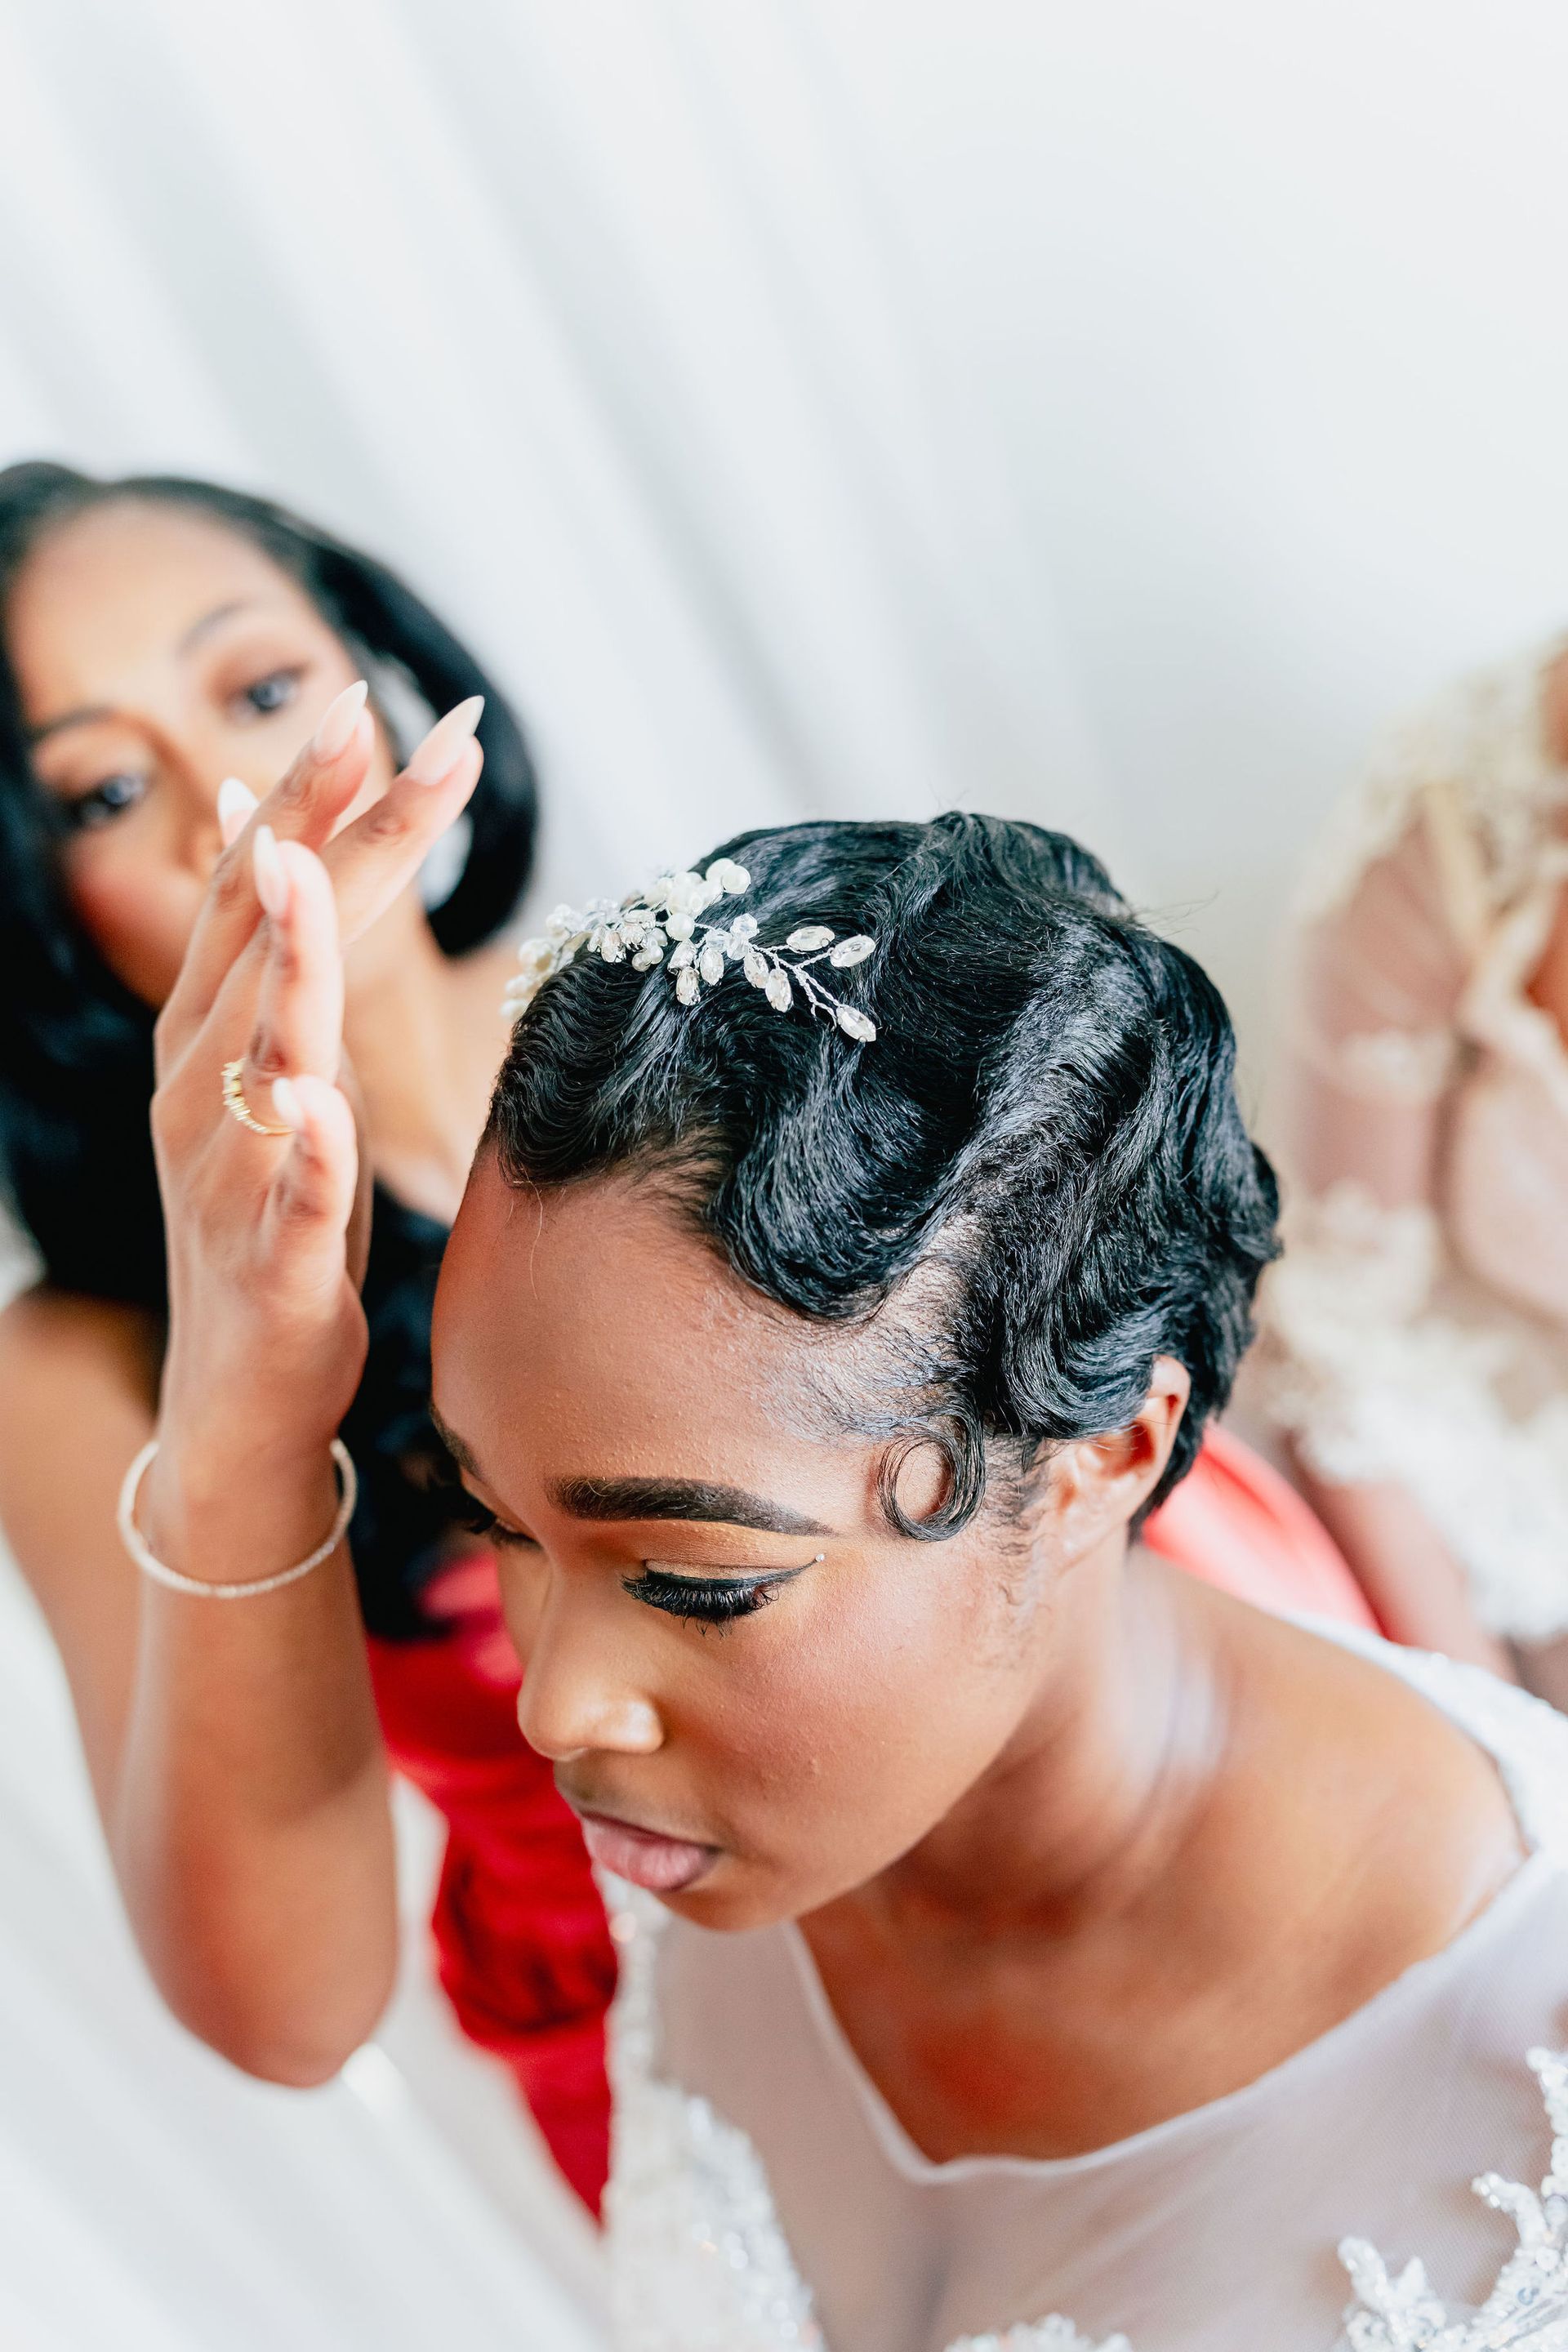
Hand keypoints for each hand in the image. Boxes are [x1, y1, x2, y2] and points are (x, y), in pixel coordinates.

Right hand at [149, 685, 484, 1481]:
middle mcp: (200, 1085)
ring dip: (287, 964)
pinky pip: (289, 1201)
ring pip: (257, 1053)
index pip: (264, 888)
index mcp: (210, 1033)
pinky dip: (306, 1153)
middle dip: (323, 830)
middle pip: (263, 938)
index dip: (318, 794)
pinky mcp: (268, 1264)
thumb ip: (285, 963)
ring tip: (308, 875)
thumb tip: (272, 827)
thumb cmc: (277, 1214)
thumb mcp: (282, 1074)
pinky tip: (323, 1105)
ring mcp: (225, 1173)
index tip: (375, 695)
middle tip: (380, 724)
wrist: (239, 1390)